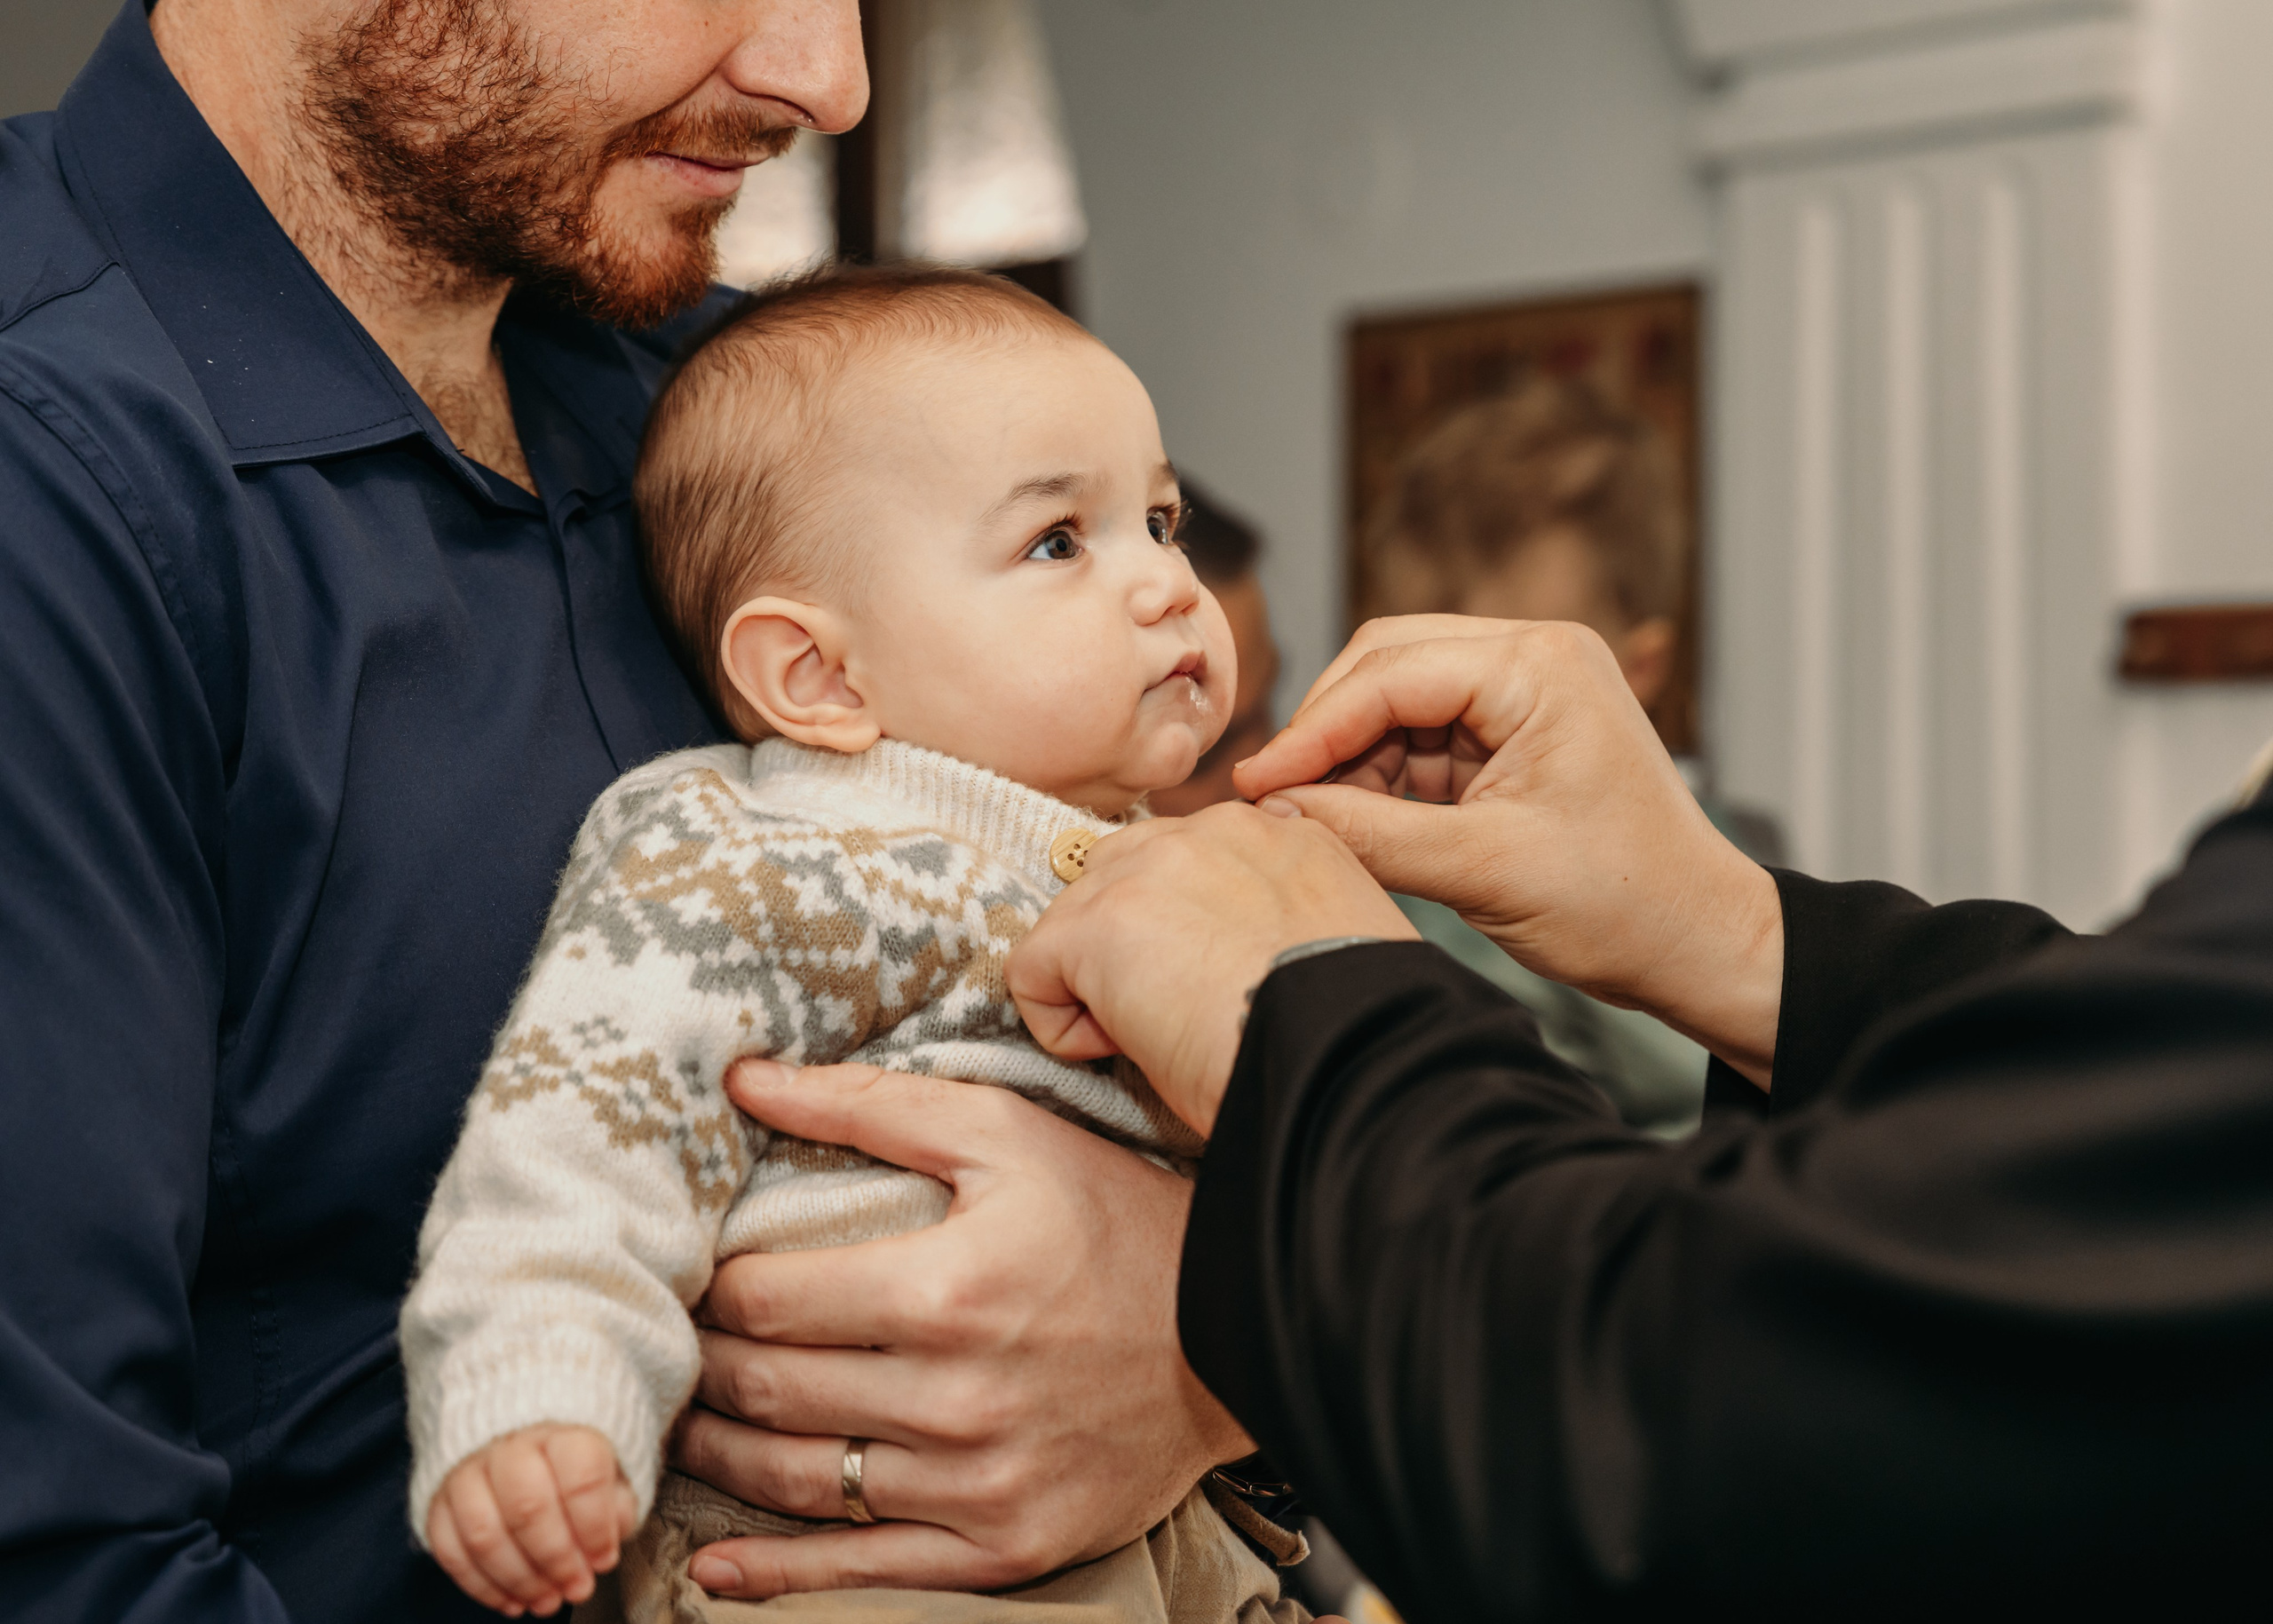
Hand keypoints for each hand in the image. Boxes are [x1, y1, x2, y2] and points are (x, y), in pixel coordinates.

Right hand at [426, 1423, 638, 1617]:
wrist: (520, 1430)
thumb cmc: (572, 1460)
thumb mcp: (613, 1469)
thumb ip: (616, 1505)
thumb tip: (604, 1548)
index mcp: (563, 1429)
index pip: (580, 1474)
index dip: (594, 1526)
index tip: (604, 1560)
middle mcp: (510, 1442)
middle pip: (528, 1507)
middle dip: (556, 1559)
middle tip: (576, 1588)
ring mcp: (467, 1469)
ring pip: (484, 1533)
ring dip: (518, 1579)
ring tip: (546, 1601)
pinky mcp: (437, 1497)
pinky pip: (450, 1549)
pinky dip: (481, 1585)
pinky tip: (510, 1600)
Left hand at [668, 1061, 1253, 1598]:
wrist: (1239, 1328)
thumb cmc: (1114, 1219)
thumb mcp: (1005, 1133)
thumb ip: (869, 1104)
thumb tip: (744, 1080)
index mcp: (948, 1288)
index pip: (769, 1301)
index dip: (709, 1291)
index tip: (692, 1278)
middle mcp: (960, 1396)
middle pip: (771, 1394)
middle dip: (704, 1370)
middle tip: (677, 1349)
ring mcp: (982, 1483)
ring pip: (801, 1484)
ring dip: (721, 1461)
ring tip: (690, 1428)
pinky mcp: (1006, 1546)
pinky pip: (866, 1569)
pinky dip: (777, 1573)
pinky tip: (717, 1564)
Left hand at [1008, 802, 1418, 1131]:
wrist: (1354, 1058)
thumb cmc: (1360, 1030)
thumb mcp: (1339, 940)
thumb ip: (1285, 913)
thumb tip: (1240, 950)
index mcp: (1279, 834)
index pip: (1187, 863)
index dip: (1182, 932)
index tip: (1217, 989)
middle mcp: (1209, 830)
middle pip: (1117, 877)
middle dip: (1126, 947)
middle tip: (1179, 1014)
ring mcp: (1146, 869)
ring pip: (1074, 922)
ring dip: (1099, 986)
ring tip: (1165, 1035)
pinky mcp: (1096, 924)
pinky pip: (1032, 973)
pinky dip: (1064, 1029)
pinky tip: (1131, 1051)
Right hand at [1233, 615, 1781, 1082]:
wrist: (1699, 945)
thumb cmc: (1625, 905)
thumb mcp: (1481, 871)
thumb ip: (1370, 835)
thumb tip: (1274, 810)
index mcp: (1539, 666)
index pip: (1389, 674)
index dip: (1312, 731)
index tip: (1256, 786)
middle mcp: (1533, 659)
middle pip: (1386, 667)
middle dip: (1328, 735)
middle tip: (1276, 800)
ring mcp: (1526, 695)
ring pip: (1397, 704)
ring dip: (1352, 762)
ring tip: (1319, 825)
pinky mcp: (1516, 736)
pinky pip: (1423, 741)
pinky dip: (1383, 782)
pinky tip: (1357, 827)